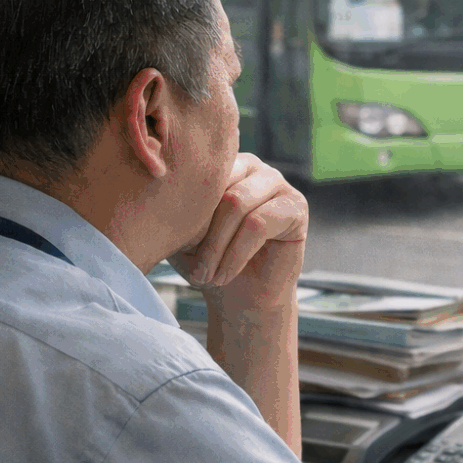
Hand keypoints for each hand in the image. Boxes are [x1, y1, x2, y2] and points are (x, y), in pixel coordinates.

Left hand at [169, 154, 308, 311]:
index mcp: (220, 164)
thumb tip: (166, 197)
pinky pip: (259, 225)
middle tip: (193, 268)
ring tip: (206, 275)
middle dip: (200, 232)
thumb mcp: (180, 233)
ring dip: (216, 247)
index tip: (173, 245)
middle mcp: (251, 165)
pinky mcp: (297, 207)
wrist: (240, 298)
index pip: (195, 173)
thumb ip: (174, 210)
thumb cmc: (206, 262)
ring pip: (237, 203)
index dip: (181, 211)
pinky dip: (237, 254)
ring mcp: (277, 183)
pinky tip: (226, 274)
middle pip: (216, 187)